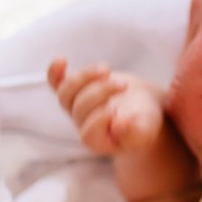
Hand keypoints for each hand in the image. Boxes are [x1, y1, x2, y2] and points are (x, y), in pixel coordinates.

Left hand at [48, 59, 164, 154]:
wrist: (141, 108)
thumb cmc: (143, 121)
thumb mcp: (146, 129)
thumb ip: (135, 131)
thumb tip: (120, 125)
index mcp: (98, 141)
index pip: (88, 134)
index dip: (98, 120)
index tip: (114, 109)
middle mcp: (82, 125)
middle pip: (80, 109)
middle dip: (101, 93)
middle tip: (124, 86)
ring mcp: (75, 107)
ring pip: (66, 93)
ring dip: (84, 78)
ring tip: (106, 70)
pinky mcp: (75, 90)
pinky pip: (56, 82)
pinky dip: (55, 72)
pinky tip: (61, 60)